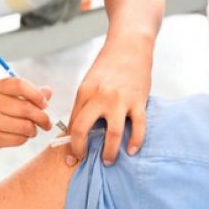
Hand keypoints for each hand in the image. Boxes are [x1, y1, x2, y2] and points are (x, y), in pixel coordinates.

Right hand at [0, 78, 52, 158]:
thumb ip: (24, 95)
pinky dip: (24, 139)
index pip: (20, 85)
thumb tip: (48, 91)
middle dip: (42, 117)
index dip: (37, 95)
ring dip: (33, 130)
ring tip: (31, 131)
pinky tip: (19, 137)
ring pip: (25, 125)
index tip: (44, 104)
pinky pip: (18, 139)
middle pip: (26, 107)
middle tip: (47, 123)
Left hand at [67, 38, 151, 164]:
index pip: (72, 122)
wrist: (130, 46)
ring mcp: (120, 100)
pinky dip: (135, 142)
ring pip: (112, 134)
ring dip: (109, 153)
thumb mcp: (89, 81)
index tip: (71, 153)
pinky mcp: (138, 101)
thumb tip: (78, 129)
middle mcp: (99, 96)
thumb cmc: (108, 65)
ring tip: (107, 162)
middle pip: (82, 130)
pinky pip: (138, 127)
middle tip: (81, 160)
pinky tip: (131, 151)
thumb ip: (85, 103)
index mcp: (84, 92)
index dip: (69, 141)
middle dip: (79, 150)